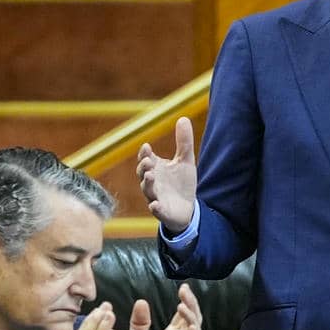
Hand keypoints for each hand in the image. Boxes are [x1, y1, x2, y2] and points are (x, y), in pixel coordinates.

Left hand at [120, 285, 200, 329]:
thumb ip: (139, 324)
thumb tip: (141, 300)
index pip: (183, 316)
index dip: (186, 301)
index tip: (182, 287)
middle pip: (193, 320)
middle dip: (191, 305)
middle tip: (184, 291)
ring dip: (192, 320)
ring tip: (182, 307)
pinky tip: (191, 329)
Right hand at [135, 116, 197, 233]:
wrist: (187, 208)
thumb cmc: (181, 183)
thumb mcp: (185, 160)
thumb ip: (184, 142)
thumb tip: (183, 117)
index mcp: (156, 168)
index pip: (146, 158)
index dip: (144, 153)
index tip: (147, 147)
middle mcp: (152, 182)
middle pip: (143, 174)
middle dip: (144, 167)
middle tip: (148, 161)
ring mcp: (156, 197)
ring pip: (147, 190)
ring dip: (147, 183)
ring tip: (150, 176)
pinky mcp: (162, 211)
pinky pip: (156, 210)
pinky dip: (155, 208)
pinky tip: (155, 205)